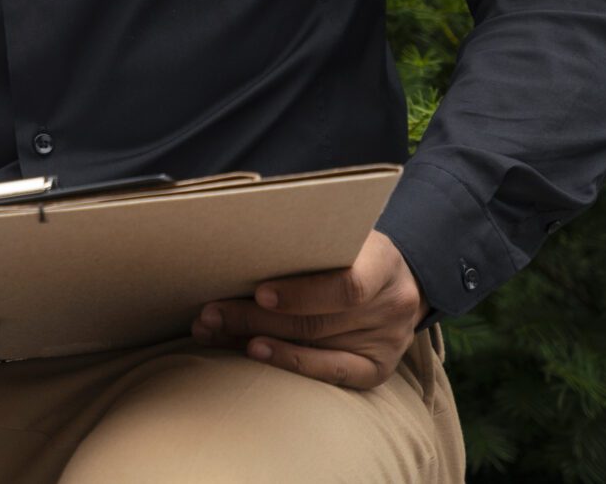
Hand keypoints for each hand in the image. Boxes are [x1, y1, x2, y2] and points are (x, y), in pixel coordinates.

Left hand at [191, 228, 425, 388]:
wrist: (396, 280)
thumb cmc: (350, 249)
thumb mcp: (338, 232)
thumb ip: (302, 238)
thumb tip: (236, 240)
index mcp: (384, 263)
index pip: (348, 286)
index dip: (302, 294)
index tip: (259, 293)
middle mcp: (392, 306)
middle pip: (317, 322)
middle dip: (254, 317)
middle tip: (209, 313)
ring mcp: (388, 342)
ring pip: (313, 346)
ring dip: (254, 338)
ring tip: (212, 329)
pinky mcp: (377, 369)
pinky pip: (331, 373)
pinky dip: (289, 362)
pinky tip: (253, 352)